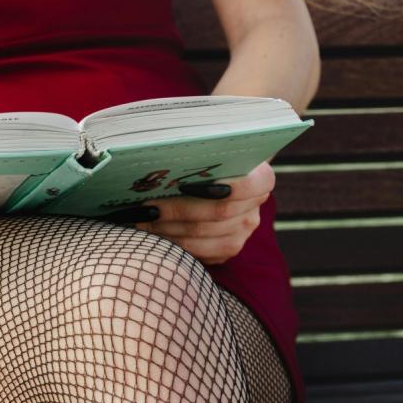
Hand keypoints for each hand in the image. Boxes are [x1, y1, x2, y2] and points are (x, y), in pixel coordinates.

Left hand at [132, 162, 274, 264]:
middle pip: (217, 212)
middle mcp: (255, 208)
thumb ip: (200, 152)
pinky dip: (172, 243)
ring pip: (203, 235)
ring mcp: (243, 233)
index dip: (216, 186)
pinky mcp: (227, 250)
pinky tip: (152, 233)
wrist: (214, 180)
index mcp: (261, 178)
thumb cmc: (207, 161)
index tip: (183, 183)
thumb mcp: (210, 151)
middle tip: (146, 207)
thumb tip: (167, 150)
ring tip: (141, 220)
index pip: (246, 185)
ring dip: (168, 228)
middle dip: (176, 210)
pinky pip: (198, 252)